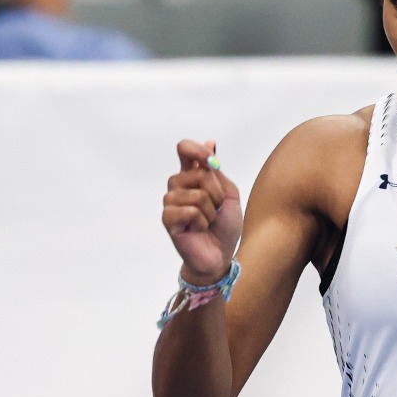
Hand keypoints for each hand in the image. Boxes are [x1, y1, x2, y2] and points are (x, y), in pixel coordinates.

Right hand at [162, 139, 240, 284]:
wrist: (221, 254)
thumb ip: (217, 171)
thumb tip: (210, 142)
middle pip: (197, 172)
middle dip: (216, 193)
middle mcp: (178, 185)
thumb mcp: (229, 193)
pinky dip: (201, 222)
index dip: (196, 150)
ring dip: (210, 211)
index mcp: (192, 175)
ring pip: (196, 194)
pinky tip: (197, 230)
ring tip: (207, 221)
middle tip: (216, 209)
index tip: (212, 162)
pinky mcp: (168, 219)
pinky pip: (189, 211)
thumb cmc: (225, 225)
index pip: (184, 149)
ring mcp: (171, 202)